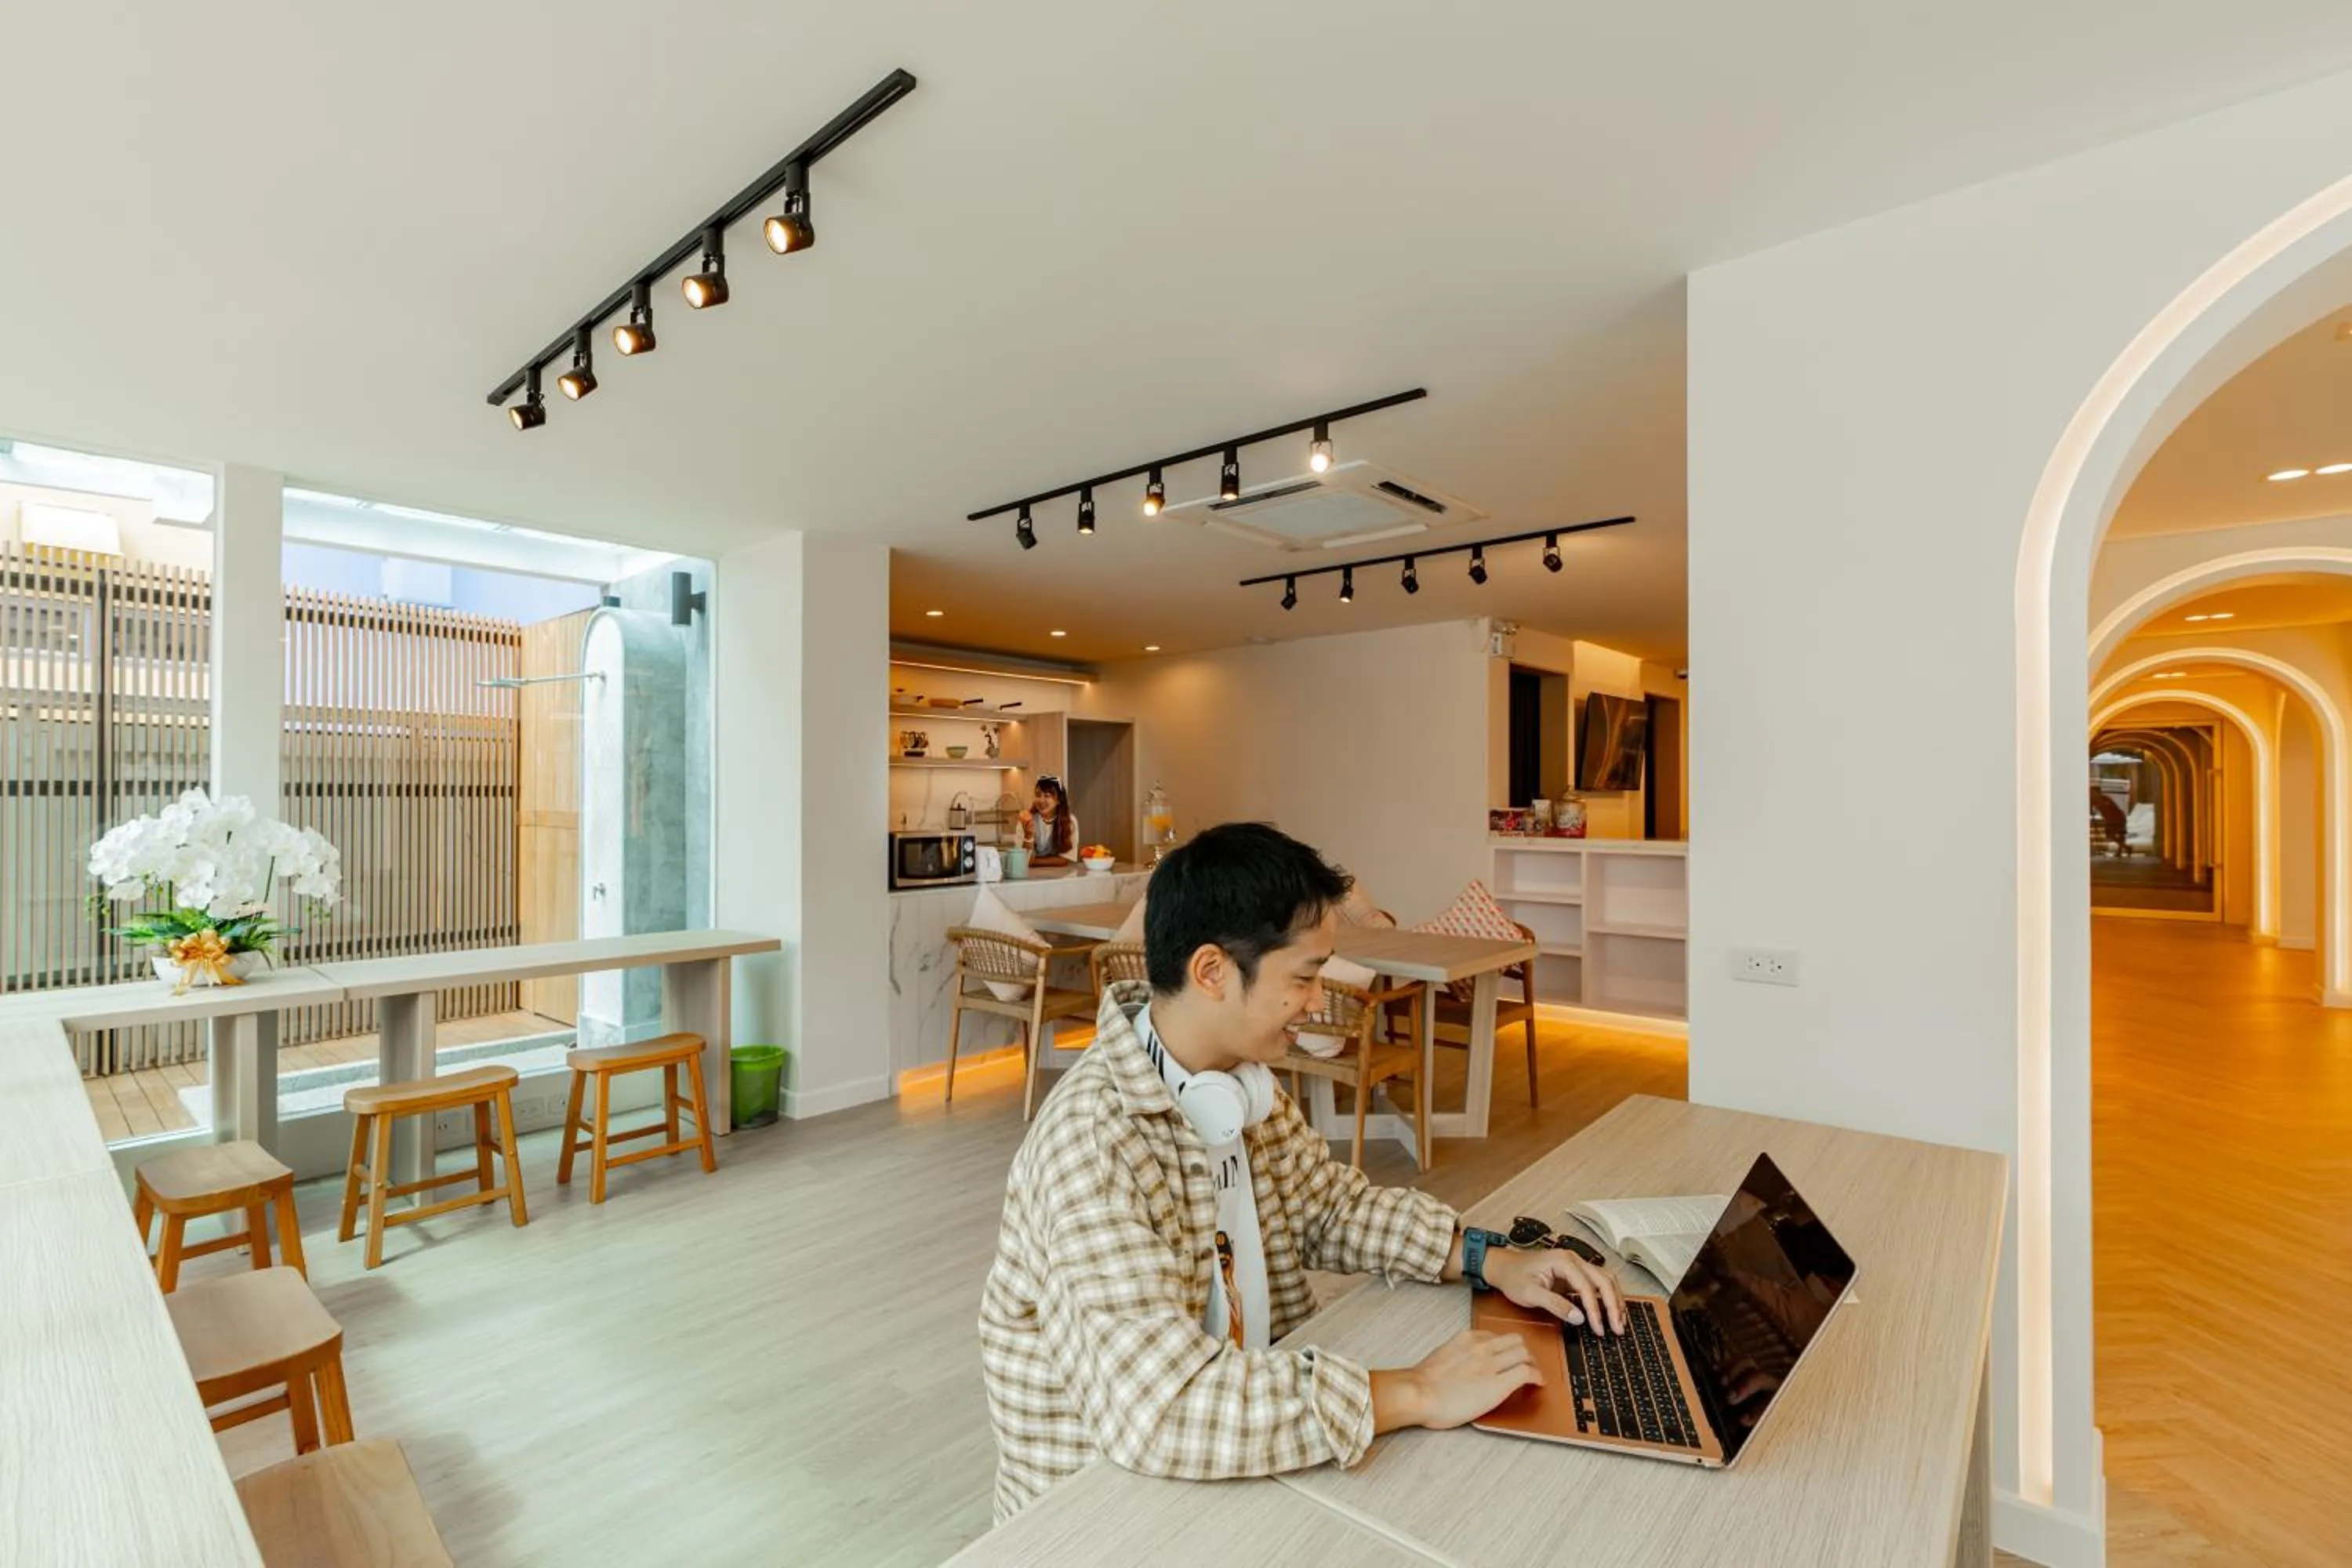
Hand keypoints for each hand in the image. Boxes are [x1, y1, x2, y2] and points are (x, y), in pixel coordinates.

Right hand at [1372, 1329, 1541, 1432]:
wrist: (1418, 1394)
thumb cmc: (1422, 1383)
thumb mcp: (1442, 1357)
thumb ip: (1457, 1355)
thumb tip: (1464, 1365)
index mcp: (1467, 1338)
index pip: (1496, 1336)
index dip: (1507, 1346)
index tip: (1508, 1354)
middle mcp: (1482, 1347)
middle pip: (1516, 1341)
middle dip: (1524, 1352)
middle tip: (1526, 1364)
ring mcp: (1492, 1364)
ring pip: (1525, 1354)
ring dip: (1533, 1363)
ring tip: (1533, 1374)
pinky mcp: (1499, 1384)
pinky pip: (1526, 1373)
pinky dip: (1536, 1377)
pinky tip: (1537, 1384)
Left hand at [1479, 1245, 1626, 1334]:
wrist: (1503, 1266)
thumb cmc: (1513, 1276)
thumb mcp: (1530, 1293)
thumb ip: (1555, 1305)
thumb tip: (1579, 1317)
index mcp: (1564, 1261)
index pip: (1588, 1287)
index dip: (1595, 1311)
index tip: (1599, 1328)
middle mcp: (1574, 1259)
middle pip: (1604, 1280)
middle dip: (1614, 1305)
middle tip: (1618, 1327)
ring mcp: (1576, 1264)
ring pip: (1606, 1279)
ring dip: (1615, 1300)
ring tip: (1619, 1321)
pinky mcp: (1575, 1272)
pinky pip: (1598, 1282)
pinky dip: (1608, 1296)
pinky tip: (1611, 1311)